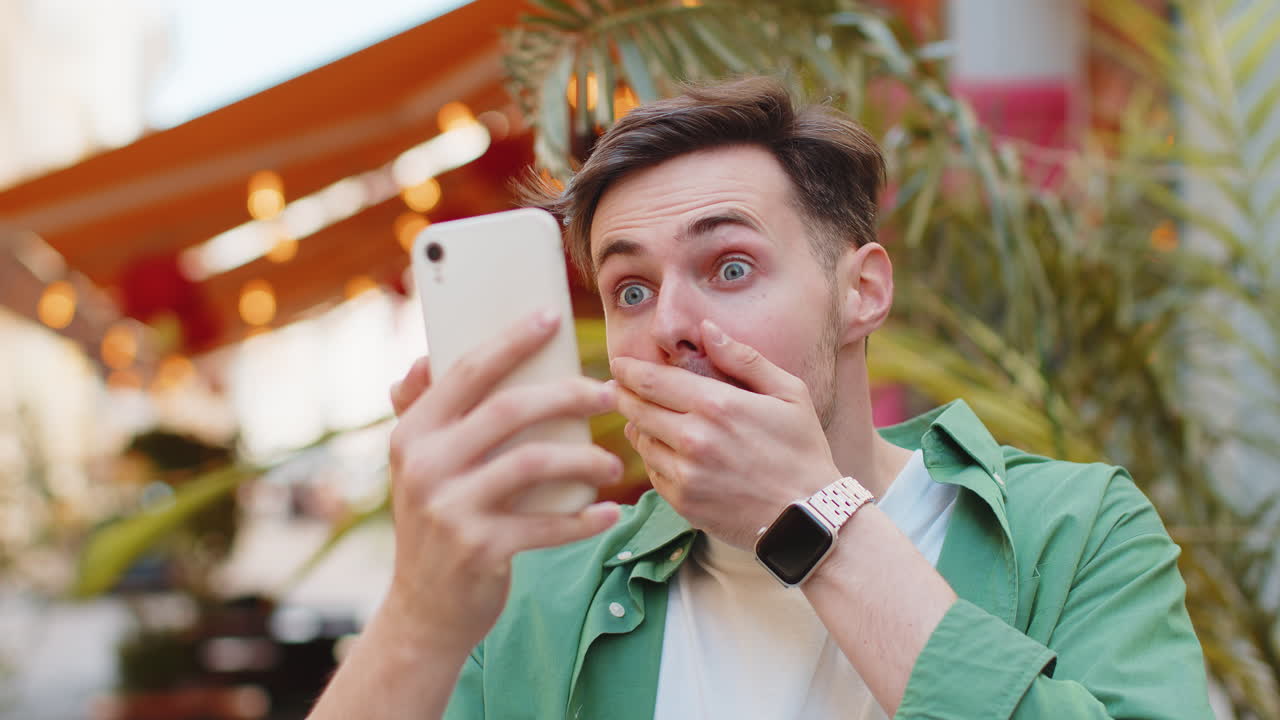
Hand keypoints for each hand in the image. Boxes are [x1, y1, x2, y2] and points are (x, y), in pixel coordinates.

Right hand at [383, 310, 621, 652]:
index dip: (512, 340)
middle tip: (609, 394)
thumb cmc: (435, 525)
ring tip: (614, 463)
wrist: (424, 612)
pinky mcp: (479, 549)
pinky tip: (610, 512)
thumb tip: (425, 357)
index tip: (552, 316)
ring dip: (584, 459)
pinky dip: (584, 519)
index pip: (468, 371)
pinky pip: (546, 524)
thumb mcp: (416, 467)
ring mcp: (450, 509)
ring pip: (533, 463)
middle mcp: (425, 466)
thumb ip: (419, 413)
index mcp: (412, 434)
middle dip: (568, 395)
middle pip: (509, 410)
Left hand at [612, 319, 840, 548]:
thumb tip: (707, 329)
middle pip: (636, 408)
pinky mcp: (683, 502)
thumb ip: (743, 358)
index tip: (618, 364)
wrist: (810, 518)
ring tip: (642, 418)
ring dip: (637, 426)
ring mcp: (685, 473)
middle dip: (622, 394)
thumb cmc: (802, 450)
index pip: (651, 380)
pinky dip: (653, 458)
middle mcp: (693, 438)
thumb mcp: (789, 393)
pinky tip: (666, 452)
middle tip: (617, 387)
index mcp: (716, 405)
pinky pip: (652, 472)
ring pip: (641, 441)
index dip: (628, 370)